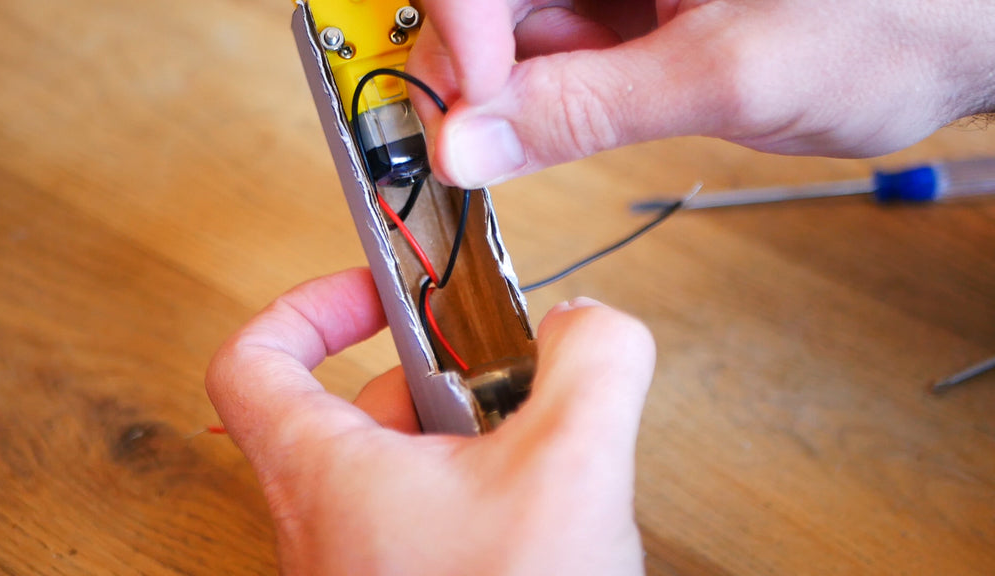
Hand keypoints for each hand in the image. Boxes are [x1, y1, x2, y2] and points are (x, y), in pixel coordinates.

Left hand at [206, 268, 655, 574]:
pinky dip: (484, 489)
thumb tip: (593, 324)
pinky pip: (431, 517)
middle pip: (351, 404)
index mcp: (325, 475)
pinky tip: (544, 502)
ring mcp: (364, 563)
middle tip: (494, 364)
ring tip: (535, 436)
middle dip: (436, 372)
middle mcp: (327, 522)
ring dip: (471, 434)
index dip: (306, 306)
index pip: (254, 361)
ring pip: (402, 464)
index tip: (376, 288)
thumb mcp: (571, 471)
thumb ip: (592, 366)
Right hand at [408, 0, 994, 188]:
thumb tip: (475, 142)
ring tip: (558, 128)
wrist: (952, 32)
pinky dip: (550, 91)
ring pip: (515, 22)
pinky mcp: (630, 5)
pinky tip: (579, 114)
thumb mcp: (724, 76)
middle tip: (487, 141)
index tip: (473, 109)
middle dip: (477, 68)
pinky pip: (557, 44)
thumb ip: (586, 109)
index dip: (459, 30)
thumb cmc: (885, 21)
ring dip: (514, 87)